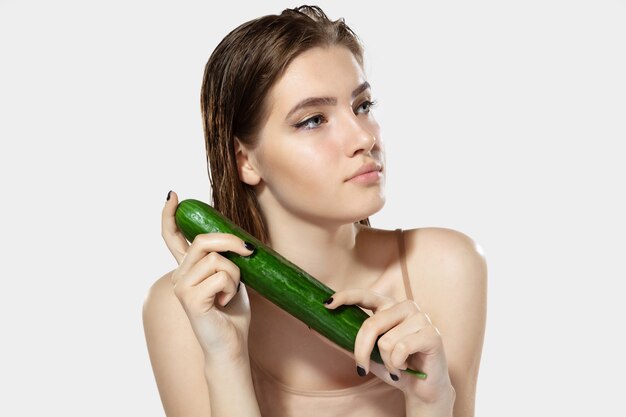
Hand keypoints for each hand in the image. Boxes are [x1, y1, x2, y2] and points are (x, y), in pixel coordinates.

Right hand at [161, 191, 254, 364]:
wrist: (231, 344)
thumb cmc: (232, 312)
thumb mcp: (230, 277)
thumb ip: (224, 258)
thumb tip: (236, 238)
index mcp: (187, 269)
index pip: (172, 237)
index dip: (169, 215)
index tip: (173, 196)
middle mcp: (178, 275)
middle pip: (203, 240)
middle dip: (231, 241)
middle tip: (249, 250)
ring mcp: (181, 287)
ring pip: (217, 260)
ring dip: (235, 275)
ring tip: (229, 293)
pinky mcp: (189, 298)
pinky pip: (220, 276)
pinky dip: (231, 288)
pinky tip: (224, 302)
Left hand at [324, 289, 454, 406]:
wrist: (423, 388)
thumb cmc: (394, 366)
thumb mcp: (367, 353)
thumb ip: (344, 340)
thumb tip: (313, 327)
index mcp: (389, 306)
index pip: (365, 294)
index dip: (345, 297)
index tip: (327, 304)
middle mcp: (405, 306)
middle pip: (371, 324)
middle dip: (362, 351)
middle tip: (362, 368)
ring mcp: (421, 317)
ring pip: (386, 341)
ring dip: (387, 362)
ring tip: (396, 366)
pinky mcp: (431, 333)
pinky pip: (401, 349)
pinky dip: (398, 365)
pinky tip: (406, 366)